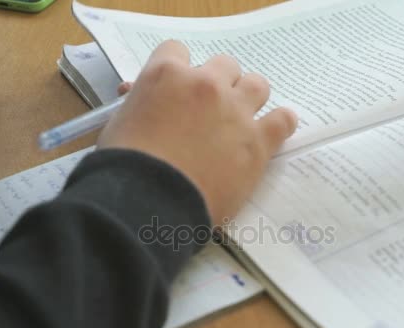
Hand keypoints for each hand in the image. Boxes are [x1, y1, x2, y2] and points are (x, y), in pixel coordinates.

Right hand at [98, 40, 296, 224]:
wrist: (149, 201)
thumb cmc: (124, 165)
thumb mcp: (120, 123)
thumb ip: (138, 102)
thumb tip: (134, 92)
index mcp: (167, 75)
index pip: (177, 50)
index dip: (178, 70)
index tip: (177, 89)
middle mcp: (205, 84)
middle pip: (224, 65)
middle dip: (217, 82)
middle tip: (209, 109)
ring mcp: (236, 112)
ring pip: (257, 84)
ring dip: (249, 97)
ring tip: (241, 118)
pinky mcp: (257, 142)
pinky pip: (283, 120)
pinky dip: (280, 123)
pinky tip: (273, 132)